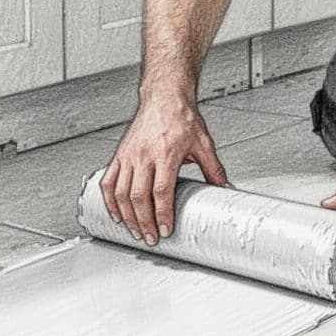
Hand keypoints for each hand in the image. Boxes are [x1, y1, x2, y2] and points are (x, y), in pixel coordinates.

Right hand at [100, 94, 228, 244]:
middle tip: (151, 238)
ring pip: (121, 192)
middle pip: (138, 196)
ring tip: (135, 231)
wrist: (164, 97)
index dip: (162, 214)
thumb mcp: (203, 143)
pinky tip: (116, 213)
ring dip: (127, 216)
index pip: (161, 191)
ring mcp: (129, 155)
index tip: (166, 229)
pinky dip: (109, 201)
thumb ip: (214, 169)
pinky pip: (108, 181)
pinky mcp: (120, 154)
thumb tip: (226, 188)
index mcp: (166, 153)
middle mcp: (144, 155)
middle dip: (144, 222)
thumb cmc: (182, 117)